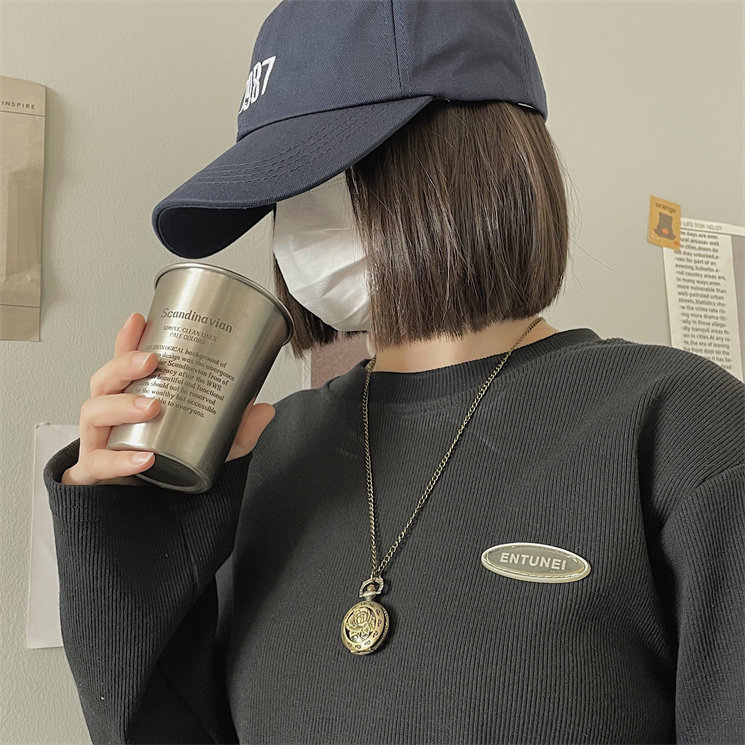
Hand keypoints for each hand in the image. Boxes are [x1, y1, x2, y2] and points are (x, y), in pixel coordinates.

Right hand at [61, 313, 274, 485]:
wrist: (145, 518)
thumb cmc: (167, 471)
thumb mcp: (211, 448)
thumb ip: (237, 431)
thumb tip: (265, 409)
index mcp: (130, 401)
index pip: (123, 365)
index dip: (128, 341)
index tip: (140, 319)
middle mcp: (108, 418)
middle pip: (103, 381)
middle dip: (124, 364)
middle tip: (152, 360)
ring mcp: (96, 445)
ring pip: (93, 413)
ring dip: (121, 405)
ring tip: (152, 406)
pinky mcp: (93, 476)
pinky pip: (98, 464)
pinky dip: (120, 460)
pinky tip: (145, 458)